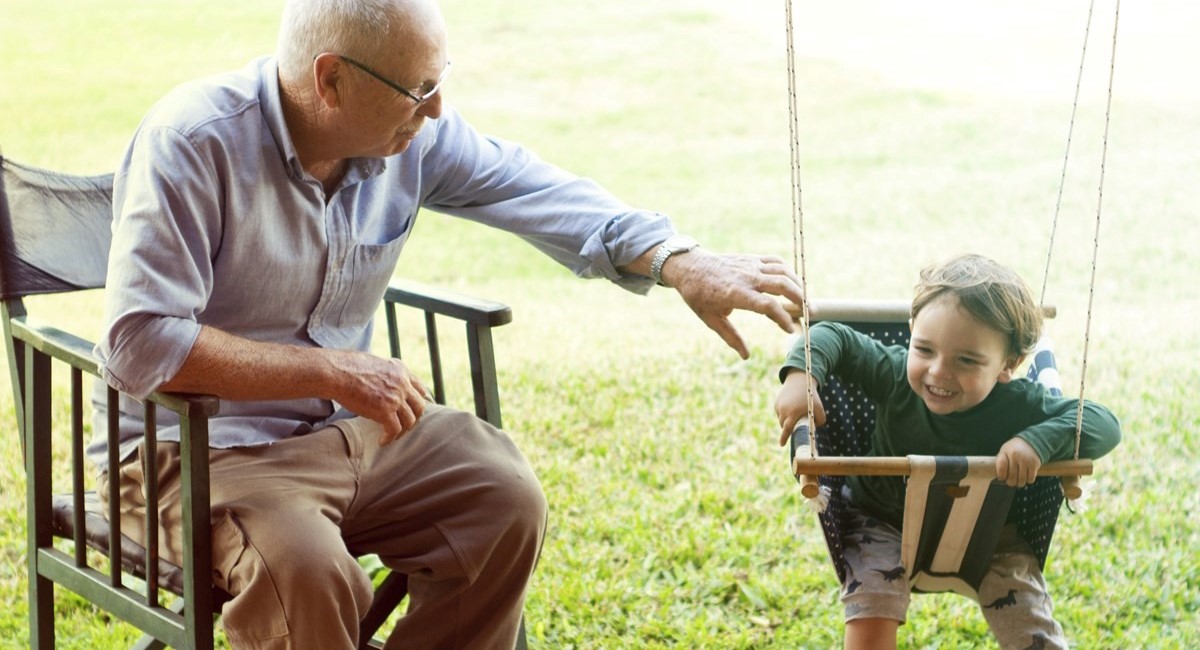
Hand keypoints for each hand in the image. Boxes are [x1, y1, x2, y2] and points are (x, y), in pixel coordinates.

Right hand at [324, 350, 430, 444]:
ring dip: (403, 431)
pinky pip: (394, 430)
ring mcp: (395, 398)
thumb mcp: (375, 362)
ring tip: (393, 436)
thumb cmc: (347, 366)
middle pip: (419, 407)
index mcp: (401, 370)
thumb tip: (382, 380)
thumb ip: (385, 372)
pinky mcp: (385, 411)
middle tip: (404, 426)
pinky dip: (389, 438)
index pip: (420, 389)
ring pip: (410, 421)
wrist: (336, 372)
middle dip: (413, 418)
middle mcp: (402, 384)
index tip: (412, 411)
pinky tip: (382, 441)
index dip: (418, 402)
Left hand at [662, 250, 805, 358]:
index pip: (768, 305)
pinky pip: (776, 262)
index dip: (783, 318)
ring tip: (806, 300)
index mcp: (736, 294)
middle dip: (800, 299)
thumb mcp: (711, 320)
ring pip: (783, 271)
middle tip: (810, 314)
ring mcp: (750, 266)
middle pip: (782, 285)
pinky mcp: (752, 258)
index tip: (791, 330)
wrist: (690, 267)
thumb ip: (731, 337)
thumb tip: (746, 356)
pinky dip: (788, 271)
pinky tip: (793, 283)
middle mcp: (747, 278)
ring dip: (798, 285)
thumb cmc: (698, 296)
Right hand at [775, 371, 825, 445]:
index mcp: (793, 412)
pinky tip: (791, 406)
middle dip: (789, 427)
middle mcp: (784, 410)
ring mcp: (778, 406)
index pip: (787, 429)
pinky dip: (784, 413)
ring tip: (795, 412)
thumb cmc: (810, 395)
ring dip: (787, 420)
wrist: (800, 379)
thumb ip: (820, 420)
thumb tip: (815, 427)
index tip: (782, 445)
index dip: (784, 438)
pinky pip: (779, 412)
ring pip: (781, 419)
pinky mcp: (776, 402)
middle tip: (796, 424)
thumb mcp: (819, 408)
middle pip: (784, 425)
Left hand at [996, 437, 1041, 486]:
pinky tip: (1026, 477)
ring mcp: (1026, 460)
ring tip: (1018, 480)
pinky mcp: (1035, 464)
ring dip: (1019, 483)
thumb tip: (1000, 477)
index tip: (1002, 478)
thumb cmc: (1014, 449)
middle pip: (1012, 477)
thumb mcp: (1004, 451)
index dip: (1001, 477)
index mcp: (1006, 452)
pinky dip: (1028, 480)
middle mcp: (1016, 456)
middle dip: (1010, 482)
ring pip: (1021, 480)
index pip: (1001, 469)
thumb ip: (1000, 462)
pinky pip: (1031, 479)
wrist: (1030, 441)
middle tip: (1011, 481)